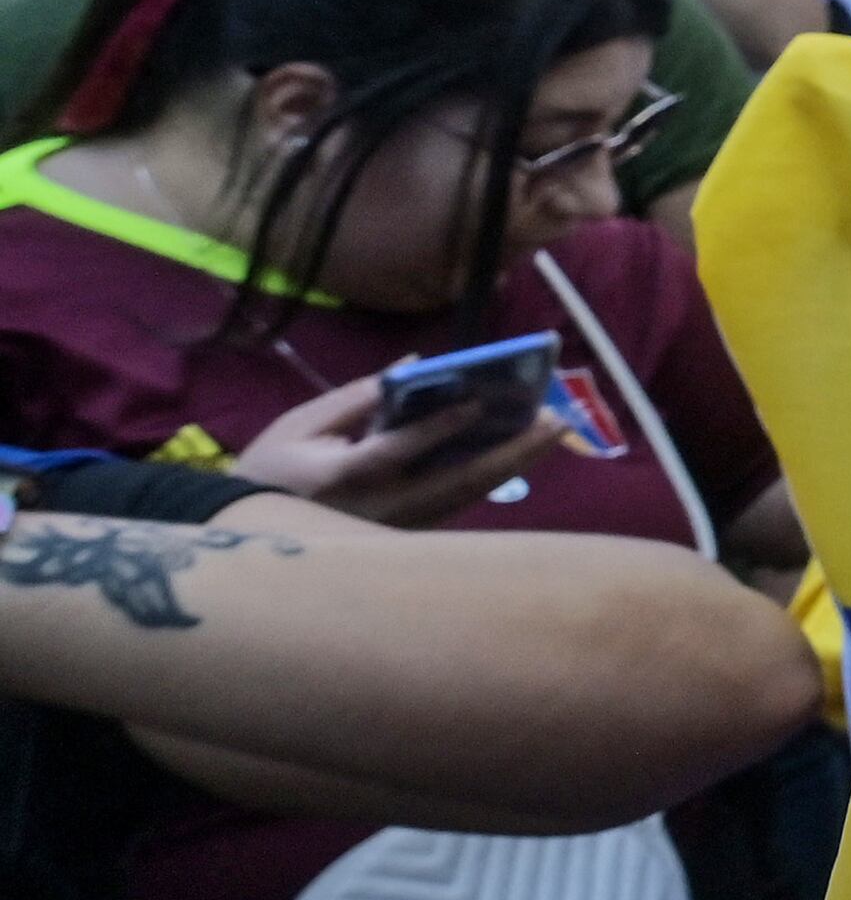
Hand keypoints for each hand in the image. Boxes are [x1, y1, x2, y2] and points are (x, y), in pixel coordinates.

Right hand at [233, 375, 565, 527]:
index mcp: (344, 475)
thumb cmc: (271, 469)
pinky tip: (519, 450)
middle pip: (457, 481)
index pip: (397, 450)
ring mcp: (400, 525)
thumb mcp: (302, 424)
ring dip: (513, 462)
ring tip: (550, 430)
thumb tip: (414, 366)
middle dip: (511, 451)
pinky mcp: (409, 532)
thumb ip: (359, 396)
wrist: (247, 533)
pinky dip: (491, 474)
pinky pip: (459, 501)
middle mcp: (382, 506)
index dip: (437, 426)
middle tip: (555, 419)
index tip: (478, 399)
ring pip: (468, 495)